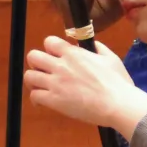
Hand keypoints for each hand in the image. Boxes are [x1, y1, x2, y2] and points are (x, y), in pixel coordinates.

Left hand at [25, 35, 146, 134]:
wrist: (118, 104)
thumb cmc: (118, 82)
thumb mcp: (110, 58)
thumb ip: (97, 48)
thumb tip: (87, 45)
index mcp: (74, 54)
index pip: (49, 42)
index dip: (50, 49)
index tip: (55, 56)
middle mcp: (61, 66)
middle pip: (33, 56)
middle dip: (36, 63)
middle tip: (43, 71)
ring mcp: (55, 83)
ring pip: (29, 76)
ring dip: (33, 81)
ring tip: (41, 86)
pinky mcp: (53, 100)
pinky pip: (34, 95)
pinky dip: (36, 99)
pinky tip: (43, 101)